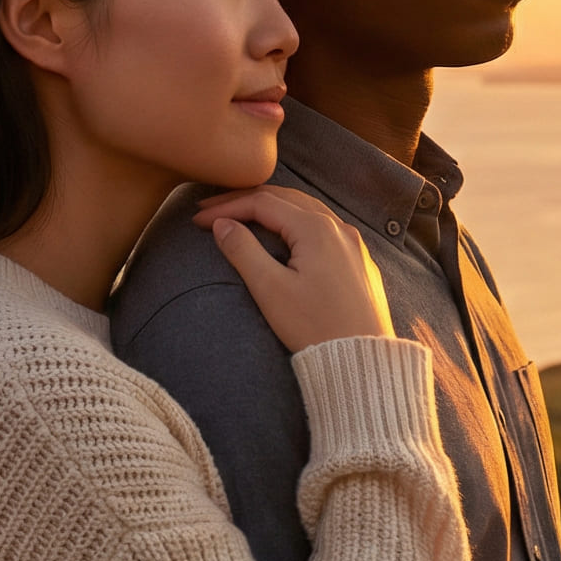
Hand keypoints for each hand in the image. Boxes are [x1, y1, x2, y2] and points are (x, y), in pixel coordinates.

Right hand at [192, 186, 396, 353]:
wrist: (362, 360)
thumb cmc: (315, 328)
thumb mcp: (270, 290)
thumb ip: (243, 251)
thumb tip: (222, 225)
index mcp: (315, 228)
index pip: (262, 204)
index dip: (226, 208)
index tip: (198, 220)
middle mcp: (338, 227)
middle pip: (285, 199)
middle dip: (246, 201)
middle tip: (212, 208)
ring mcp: (353, 242)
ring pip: (307, 210)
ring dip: (272, 208)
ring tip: (241, 214)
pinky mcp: (359, 260)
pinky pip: (324, 227)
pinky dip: (295, 221)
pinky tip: (285, 232)